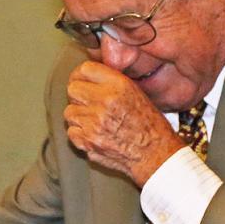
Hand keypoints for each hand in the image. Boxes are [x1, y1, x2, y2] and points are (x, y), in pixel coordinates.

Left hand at [64, 62, 182, 186]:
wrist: (154, 154)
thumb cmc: (150, 126)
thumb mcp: (137, 93)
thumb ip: (112, 82)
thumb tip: (90, 77)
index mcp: (119, 85)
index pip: (85, 69)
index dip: (81, 75)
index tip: (82, 80)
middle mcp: (105, 101)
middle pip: (73, 89)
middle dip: (78, 95)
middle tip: (87, 102)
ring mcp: (94, 122)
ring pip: (69, 112)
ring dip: (79, 116)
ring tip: (93, 120)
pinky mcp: (88, 141)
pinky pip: (71, 132)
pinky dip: (79, 134)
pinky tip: (93, 134)